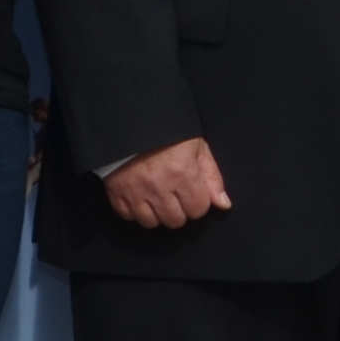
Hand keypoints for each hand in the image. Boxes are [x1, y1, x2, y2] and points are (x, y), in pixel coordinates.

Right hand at [105, 140, 230, 227]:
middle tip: (175, 195)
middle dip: (179, 210)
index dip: (198, 202)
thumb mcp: (197, 146)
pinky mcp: (116, 191)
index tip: (192, 191)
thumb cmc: (169, 131)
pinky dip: (135, 210)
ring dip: (157, 213)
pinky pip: (127, 216)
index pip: (198, 209)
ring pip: (151, 223)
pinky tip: (140, 196)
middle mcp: (159, 186)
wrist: (132, 118)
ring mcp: (135, 191)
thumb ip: (212, 176)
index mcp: (182, 173)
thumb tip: (223, 204)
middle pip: (175, 221)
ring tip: (158, 197)